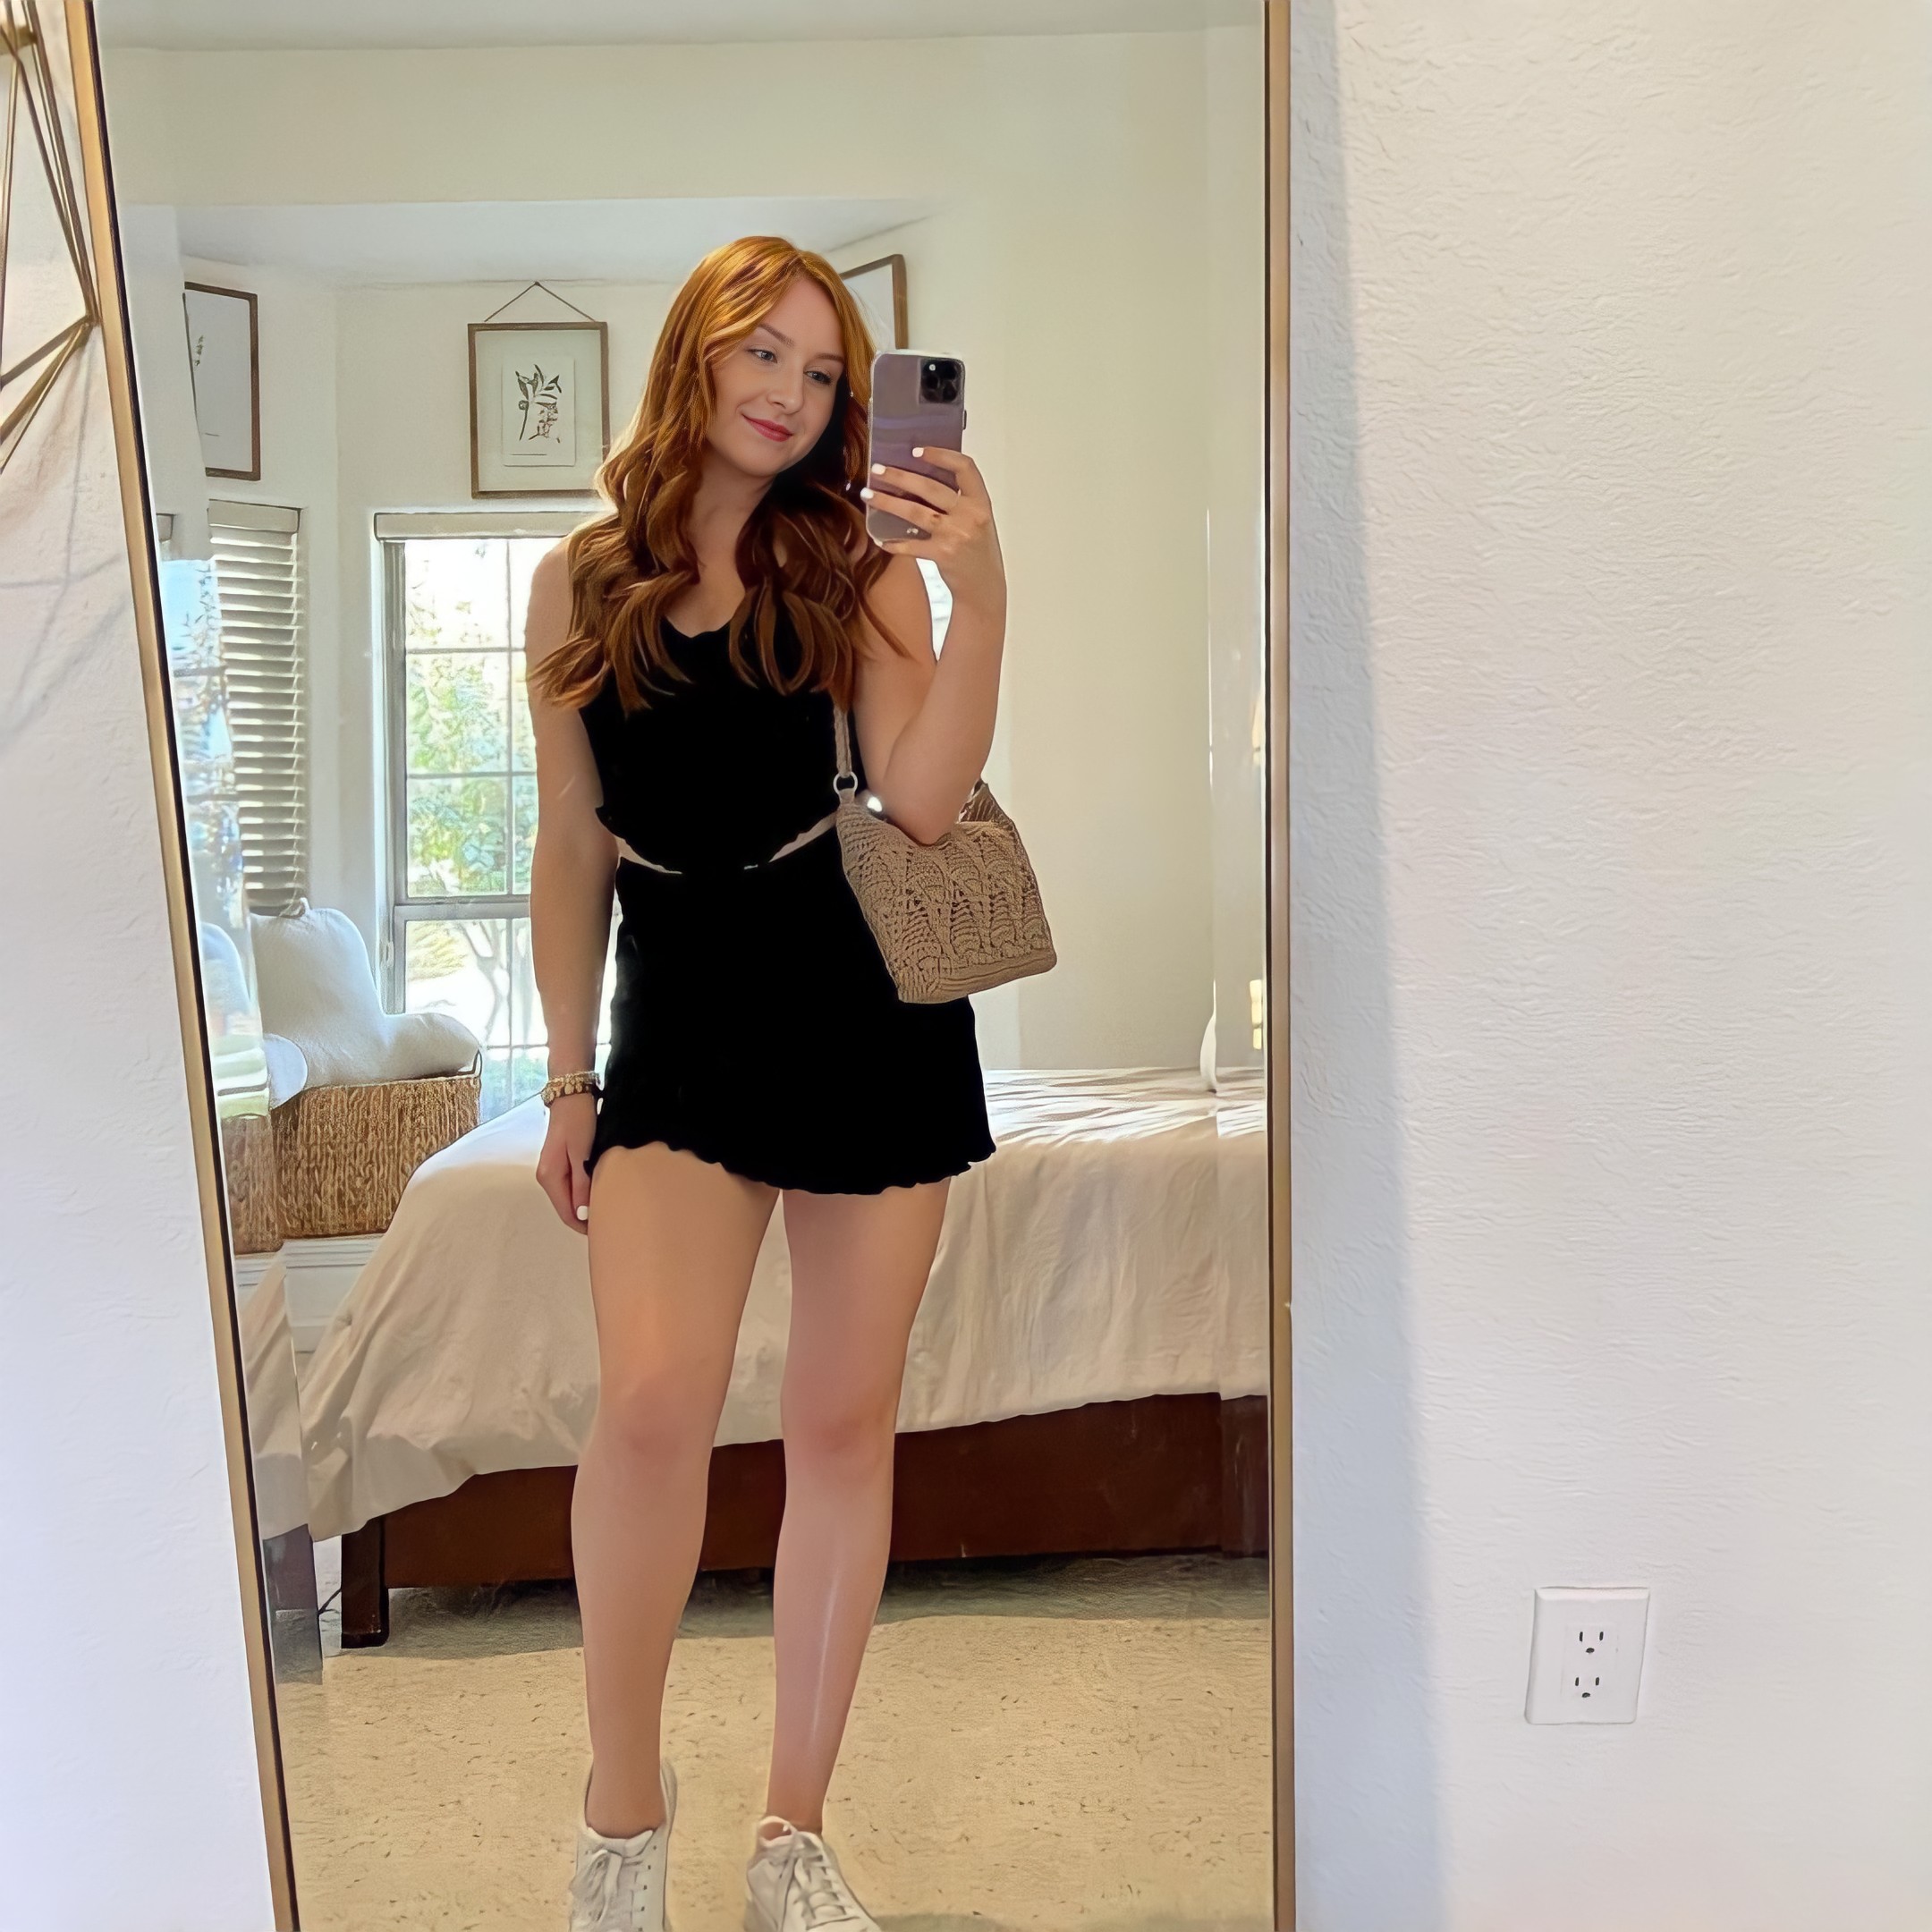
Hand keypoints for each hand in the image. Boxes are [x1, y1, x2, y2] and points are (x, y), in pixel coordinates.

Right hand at [535, 1090, 596, 1233]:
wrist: (572, 1095)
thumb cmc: (579, 1122)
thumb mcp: (582, 1154)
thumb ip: (582, 1184)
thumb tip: (583, 1214)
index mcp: (550, 1177)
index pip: (567, 1213)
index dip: (584, 1226)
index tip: (605, 1231)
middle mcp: (547, 1177)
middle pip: (568, 1208)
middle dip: (586, 1218)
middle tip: (612, 1221)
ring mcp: (553, 1170)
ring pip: (571, 1198)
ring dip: (587, 1205)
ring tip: (610, 1208)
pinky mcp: (561, 1163)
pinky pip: (573, 1186)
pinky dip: (586, 1193)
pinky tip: (601, 1191)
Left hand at [862, 449, 1005, 612]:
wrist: (984, 587)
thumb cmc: (978, 551)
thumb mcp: (978, 520)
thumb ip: (959, 501)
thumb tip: (919, 479)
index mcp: (981, 502)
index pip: (964, 468)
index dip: (940, 455)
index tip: (916, 451)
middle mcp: (971, 516)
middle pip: (931, 488)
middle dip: (900, 476)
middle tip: (878, 470)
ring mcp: (956, 535)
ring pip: (915, 511)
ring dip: (888, 502)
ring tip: (868, 494)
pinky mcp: (943, 555)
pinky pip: (911, 545)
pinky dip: (894, 542)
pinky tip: (880, 538)